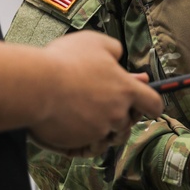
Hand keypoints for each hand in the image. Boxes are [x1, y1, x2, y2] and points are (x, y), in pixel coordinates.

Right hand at [28, 31, 162, 155]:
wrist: (36, 86)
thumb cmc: (65, 61)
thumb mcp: (95, 42)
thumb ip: (114, 49)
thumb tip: (120, 57)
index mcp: (126, 89)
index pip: (153, 103)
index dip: (152, 105)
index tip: (148, 105)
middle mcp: (117, 113)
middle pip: (129, 121)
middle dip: (123, 115)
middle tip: (105, 102)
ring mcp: (99, 130)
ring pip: (110, 136)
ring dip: (105, 128)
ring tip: (89, 114)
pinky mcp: (80, 142)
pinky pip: (90, 147)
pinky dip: (86, 140)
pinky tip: (78, 128)